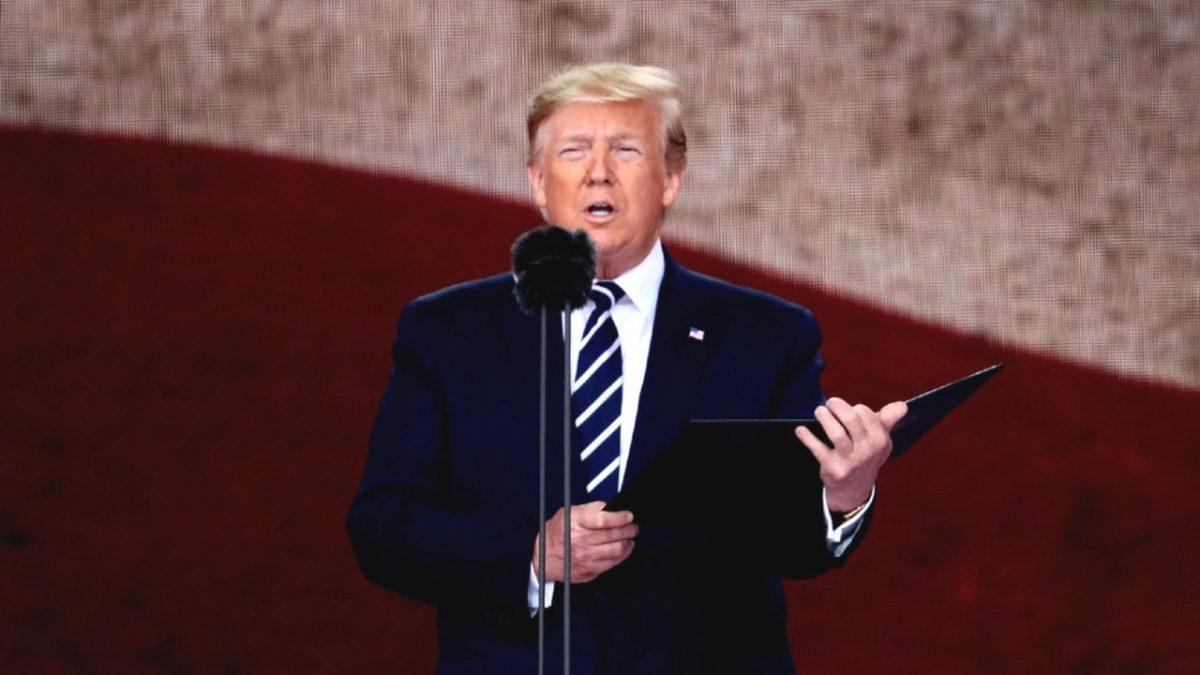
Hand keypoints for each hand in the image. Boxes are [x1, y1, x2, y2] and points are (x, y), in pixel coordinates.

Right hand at [532, 501, 637, 583]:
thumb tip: (610, 507)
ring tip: (630, 538)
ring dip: (628, 543)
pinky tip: (624, 549)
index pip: (604, 520)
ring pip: (616, 550)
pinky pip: (612, 563)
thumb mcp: (568, 513)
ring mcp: (585, 557)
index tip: (629, 515)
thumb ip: (590, 508)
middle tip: (634, 526)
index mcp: (575, 523)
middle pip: (613, 535)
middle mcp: (580, 541)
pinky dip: (622, 555)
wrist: (543, 557)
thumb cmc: (555, 533)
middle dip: (629, 529)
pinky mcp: (589, 570)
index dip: (621, 517)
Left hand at [794, 397, 907, 511]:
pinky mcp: (833, 469)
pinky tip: (800, 430)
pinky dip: (807, 437)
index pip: (865, 414)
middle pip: (851, 420)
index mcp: (880, 441)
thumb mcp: (880, 441)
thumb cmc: (866, 456)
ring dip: (824, 418)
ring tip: (819, 412)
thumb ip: (888, 421)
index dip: (854, 408)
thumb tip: (903, 405)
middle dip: (837, 407)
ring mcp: (850, 461)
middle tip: (829, 403)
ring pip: (836, 433)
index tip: (848, 409)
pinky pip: (818, 449)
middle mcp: (867, 451)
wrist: (854, 490)